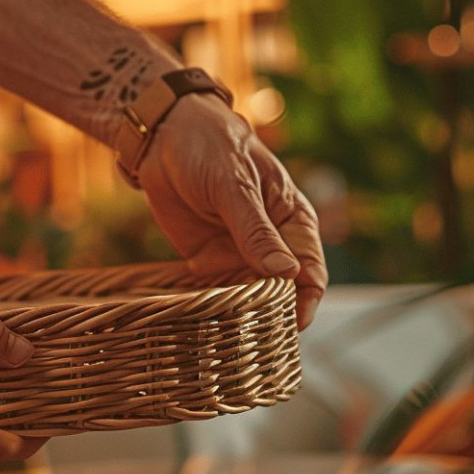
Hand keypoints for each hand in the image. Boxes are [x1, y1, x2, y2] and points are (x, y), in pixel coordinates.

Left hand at [136, 94, 327, 328]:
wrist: (163, 137)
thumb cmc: (210, 147)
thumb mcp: (233, 185)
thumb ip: (255, 230)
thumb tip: (286, 273)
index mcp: (293, 221)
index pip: (311, 271)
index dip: (306, 301)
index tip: (295, 324)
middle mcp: (271, 244)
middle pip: (282, 294)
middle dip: (272, 316)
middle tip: (256, 336)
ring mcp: (240, 255)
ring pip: (250, 300)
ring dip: (241, 317)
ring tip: (228, 334)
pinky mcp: (210, 261)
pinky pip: (217, 294)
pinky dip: (212, 308)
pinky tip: (203, 320)